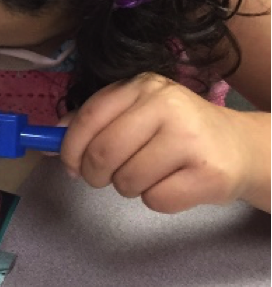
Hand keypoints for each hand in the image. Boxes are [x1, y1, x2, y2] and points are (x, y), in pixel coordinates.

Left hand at [59, 73, 254, 213]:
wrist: (238, 147)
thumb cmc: (175, 130)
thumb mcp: (135, 112)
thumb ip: (93, 122)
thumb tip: (47, 142)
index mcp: (142, 86)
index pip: (90, 116)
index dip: (70, 147)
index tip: (69, 165)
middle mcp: (167, 105)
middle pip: (103, 153)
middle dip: (96, 174)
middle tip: (105, 177)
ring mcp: (190, 139)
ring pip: (127, 180)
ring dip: (129, 186)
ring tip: (149, 173)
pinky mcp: (208, 174)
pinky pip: (155, 200)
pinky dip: (156, 199)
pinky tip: (173, 182)